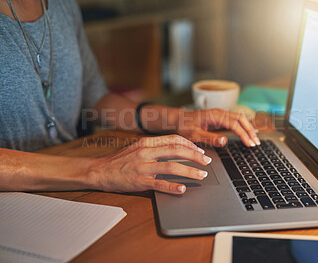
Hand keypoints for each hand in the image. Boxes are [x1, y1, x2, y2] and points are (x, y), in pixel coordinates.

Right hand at [89, 135, 210, 193]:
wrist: (100, 171)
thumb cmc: (121, 160)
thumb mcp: (138, 147)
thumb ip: (156, 146)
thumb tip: (177, 148)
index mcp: (147, 142)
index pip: (174, 139)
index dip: (190, 144)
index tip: (200, 150)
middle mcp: (146, 152)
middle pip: (176, 151)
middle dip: (195, 156)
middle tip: (207, 162)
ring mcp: (142, 166)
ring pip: (171, 167)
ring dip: (189, 171)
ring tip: (201, 175)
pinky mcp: (139, 181)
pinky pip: (159, 184)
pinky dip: (172, 187)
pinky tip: (182, 189)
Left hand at [176, 109, 259, 146]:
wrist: (176, 119)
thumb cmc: (184, 126)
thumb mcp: (194, 135)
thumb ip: (210, 138)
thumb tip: (224, 141)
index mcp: (214, 116)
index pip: (235, 124)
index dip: (244, 134)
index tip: (250, 144)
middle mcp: (219, 112)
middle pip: (241, 119)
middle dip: (250, 131)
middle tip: (256, 143)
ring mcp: (220, 114)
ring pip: (240, 118)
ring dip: (248, 128)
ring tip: (255, 139)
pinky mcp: (219, 117)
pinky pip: (235, 119)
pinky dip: (243, 126)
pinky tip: (248, 132)